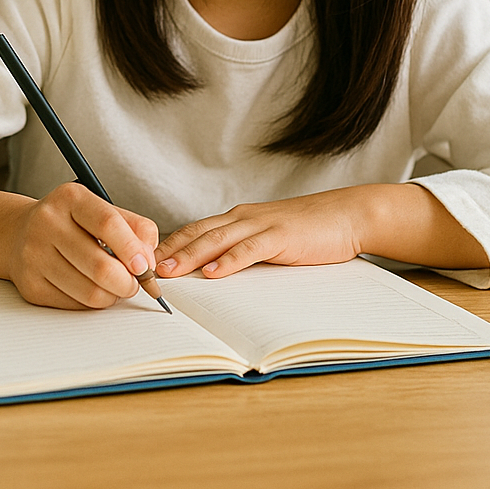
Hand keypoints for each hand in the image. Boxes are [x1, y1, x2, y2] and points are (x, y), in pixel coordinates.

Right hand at [5, 182, 159, 309]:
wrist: (17, 232)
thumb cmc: (68, 222)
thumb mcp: (100, 210)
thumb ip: (134, 228)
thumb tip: (149, 261)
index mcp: (69, 198)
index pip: (108, 224)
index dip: (133, 250)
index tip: (145, 266)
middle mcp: (47, 223)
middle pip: (101, 266)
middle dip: (128, 282)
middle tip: (134, 283)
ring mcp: (34, 255)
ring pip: (90, 293)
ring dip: (112, 296)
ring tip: (114, 286)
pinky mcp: (30, 284)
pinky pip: (75, 305)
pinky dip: (92, 303)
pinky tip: (91, 288)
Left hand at [155, 190, 368, 279]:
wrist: (346, 215)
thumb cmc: (308, 231)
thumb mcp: (268, 239)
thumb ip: (243, 250)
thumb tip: (215, 272)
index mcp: (238, 218)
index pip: (195, 230)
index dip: (169, 245)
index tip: (145, 260)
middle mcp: (243, 217)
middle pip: (197, 233)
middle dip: (169, 251)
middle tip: (142, 267)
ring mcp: (261, 225)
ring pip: (217, 239)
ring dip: (190, 256)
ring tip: (168, 272)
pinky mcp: (280, 236)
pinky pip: (249, 248)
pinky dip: (229, 261)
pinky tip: (214, 273)